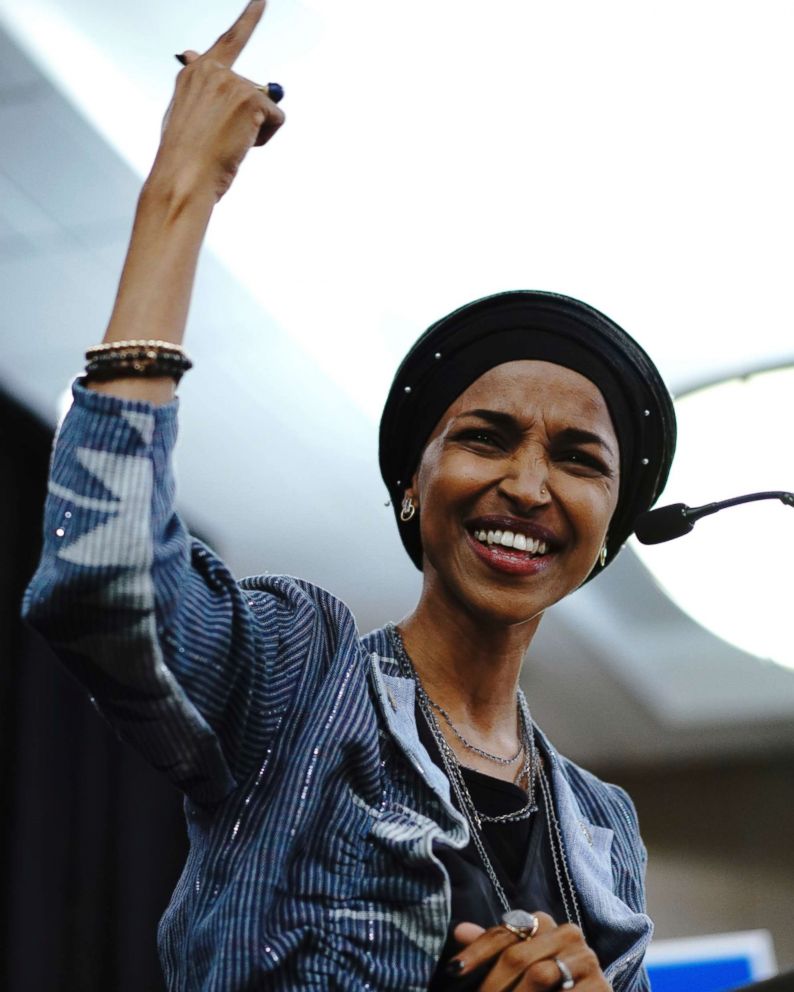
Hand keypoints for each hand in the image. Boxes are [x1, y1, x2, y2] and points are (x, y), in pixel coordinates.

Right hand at [154, 0, 284, 201]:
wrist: (183, 177)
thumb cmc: (184, 155)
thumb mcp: (184, 112)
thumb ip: (196, 83)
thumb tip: (189, 52)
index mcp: (194, 73)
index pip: (228, 41)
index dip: (249, 18)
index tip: (262, 0)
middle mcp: (212, 70)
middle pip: (253, 90)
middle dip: (251, 118)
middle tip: (226, 140)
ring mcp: (232, 82)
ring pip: (265, 106)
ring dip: (255, 130)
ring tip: (227, 144)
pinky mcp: (251, 99)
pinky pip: (277, 118)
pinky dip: (267, 137)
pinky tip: (242, 145)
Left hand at [449, 914, 609, 990]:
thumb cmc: (548, 985)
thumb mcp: (519, 965)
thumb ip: (494, 949)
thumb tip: (460, 930)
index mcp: (543, 923)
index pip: (503, 934)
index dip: (476, 953)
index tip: (454, 971)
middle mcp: (567, 933)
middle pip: (517, 956)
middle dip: (493, 984)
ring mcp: (586, 959)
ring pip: (539, 975)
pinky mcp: (601, 986)